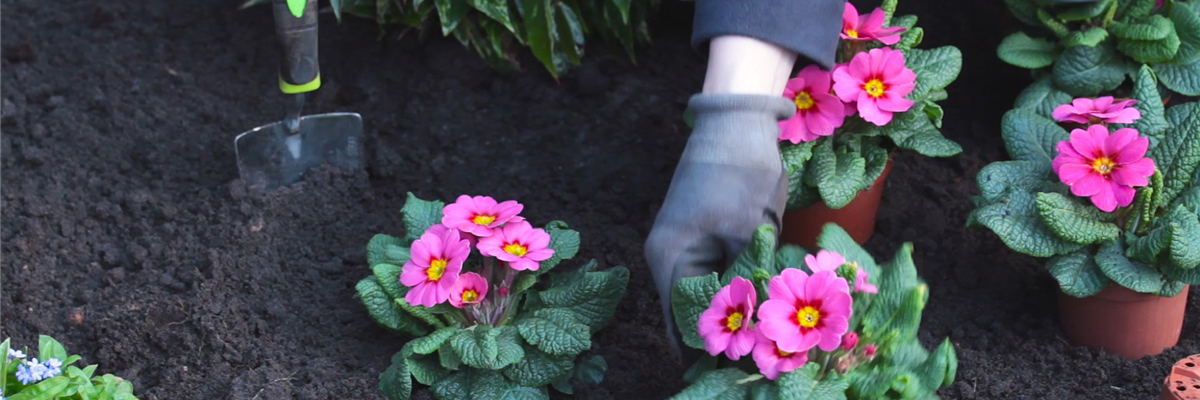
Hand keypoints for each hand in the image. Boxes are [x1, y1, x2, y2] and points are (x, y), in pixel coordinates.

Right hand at [645, 93, 793, 358]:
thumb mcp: (748, 231)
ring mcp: (687, 246)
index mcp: (667, 260)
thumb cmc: (739, 172)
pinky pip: (721, 272)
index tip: (741, 365)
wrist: (738, 118)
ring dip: (739, 306)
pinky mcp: (707, 235)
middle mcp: (669, 257)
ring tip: (772, 327)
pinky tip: (768, 293)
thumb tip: (758, 326)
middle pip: (694, 312)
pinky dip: (742, 283)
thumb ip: (748, 281)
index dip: (707, 352)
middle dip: (729, 331)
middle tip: (767, 349)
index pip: (679, 326)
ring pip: (711, 293)